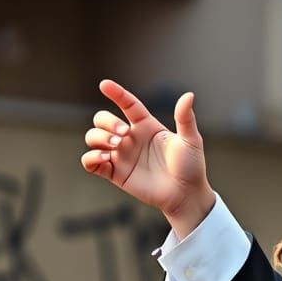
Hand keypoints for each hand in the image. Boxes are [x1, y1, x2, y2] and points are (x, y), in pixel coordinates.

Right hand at [81, 79, 214, 237]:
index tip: (104, 85)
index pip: (127, 104)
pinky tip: (105, 158)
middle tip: (123, 134)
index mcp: (146, 126)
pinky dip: (90, 158)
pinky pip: (90, 162)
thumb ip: (185, 118)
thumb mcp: (191, 140)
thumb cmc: (191, 167)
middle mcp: (130, 138)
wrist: (186, 195)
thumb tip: (189, 95)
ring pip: (93, 137)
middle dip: (107, 122)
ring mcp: (122, 155)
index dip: (115, 93)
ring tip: (116, 147)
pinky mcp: (116, 173)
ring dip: (98, 137)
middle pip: (102, 119)